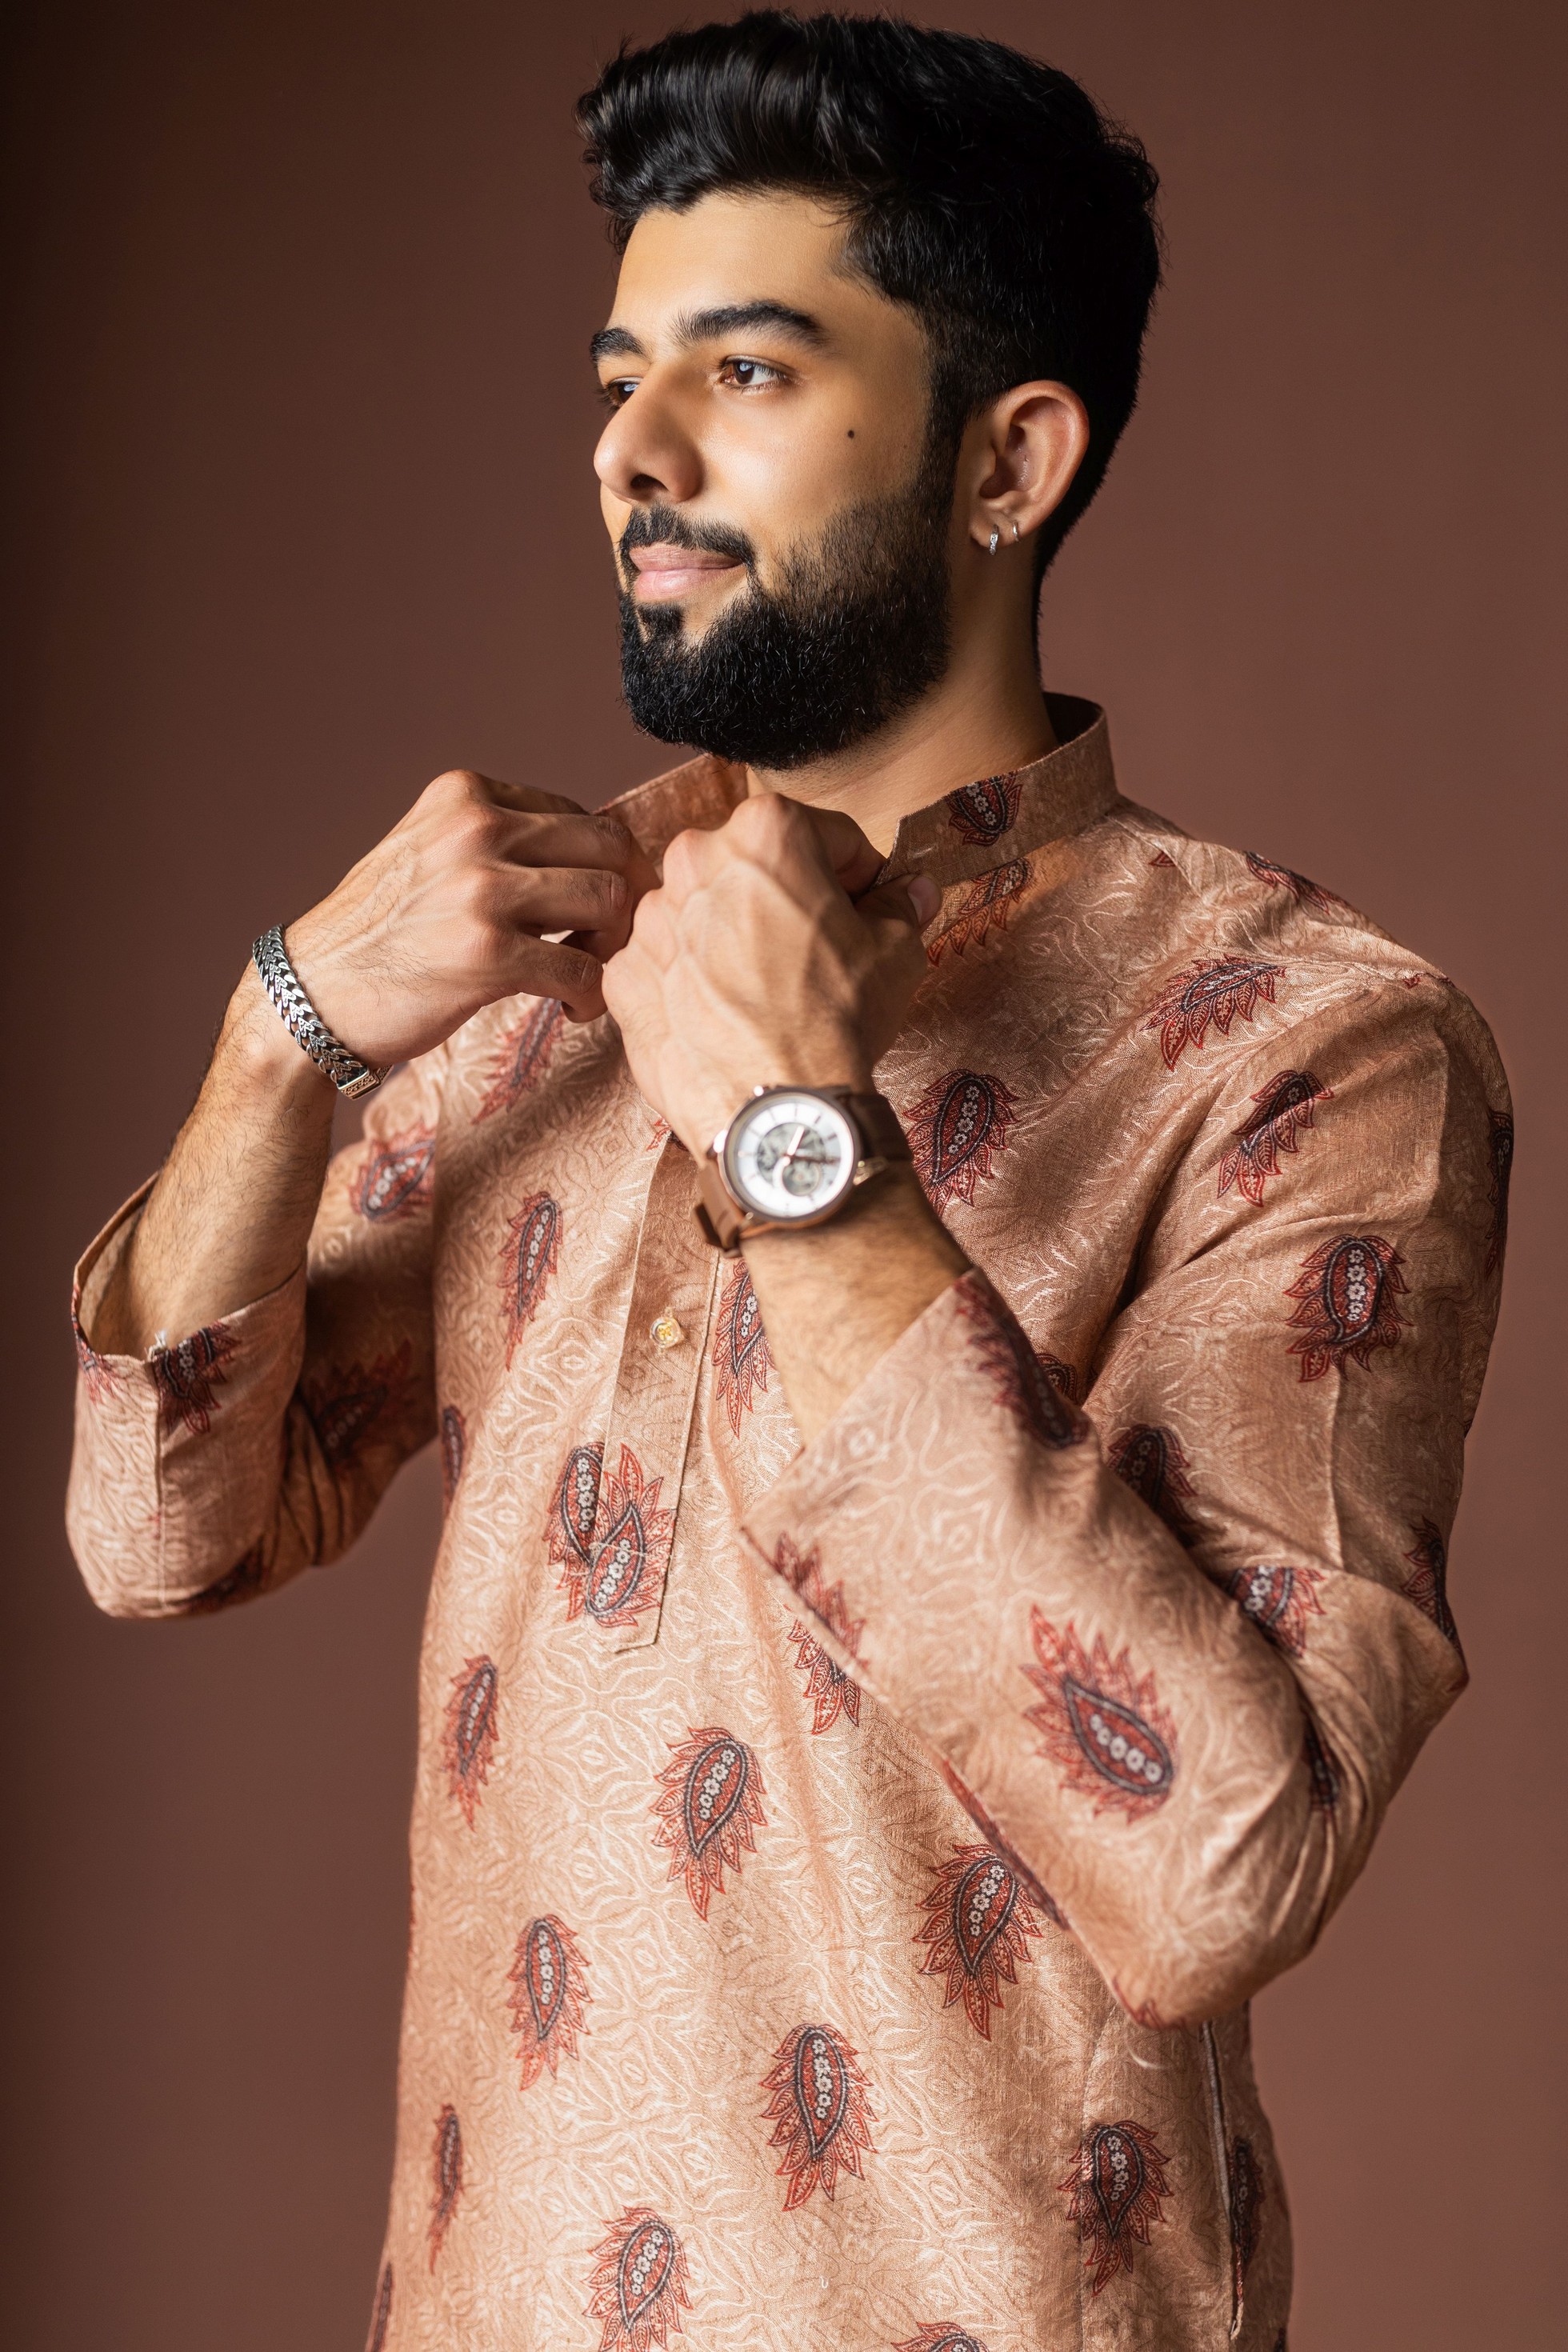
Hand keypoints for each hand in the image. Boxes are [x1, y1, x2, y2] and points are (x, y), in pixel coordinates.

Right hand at [281, 769, 658, 1063]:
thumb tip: (596, 852)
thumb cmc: (380, 933)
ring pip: (609, 902)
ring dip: (614, 947)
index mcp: (466, 795)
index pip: (582, 816)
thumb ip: (498, 840)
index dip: (604, 867)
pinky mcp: (486, 955)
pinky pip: (584, 969)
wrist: (312, 994)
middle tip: (606, 943)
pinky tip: (571, 1009)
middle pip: (610, 849)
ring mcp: (480, 890)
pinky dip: (592, 996)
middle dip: (624, 900)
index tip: (593, 910)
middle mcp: (476, 829)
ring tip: (585, 975)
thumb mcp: (431, 851)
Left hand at [601, 793, 938, 1154]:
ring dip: (735, 938)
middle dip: (788, 899)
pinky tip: (727, 1017)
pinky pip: (667, 963)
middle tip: (817, 952)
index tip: (865, 904)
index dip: (858, 873)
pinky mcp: (624, 975)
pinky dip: (692, 982)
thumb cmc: (834, 1023)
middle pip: (756, 867)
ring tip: (769, 992)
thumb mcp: (895, 951)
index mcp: (765, 833)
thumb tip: (909, 890)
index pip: (828, 835)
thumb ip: (899, 905)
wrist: (775, 1111)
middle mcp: (695, 861)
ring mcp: (650, 919)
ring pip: (705, 913)